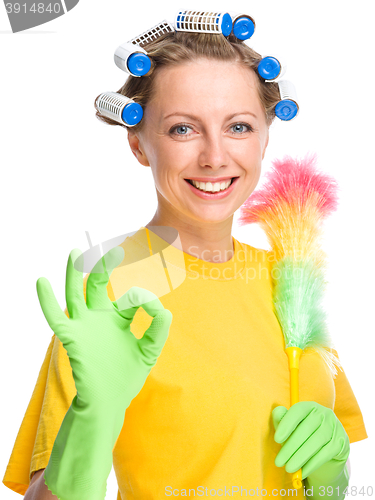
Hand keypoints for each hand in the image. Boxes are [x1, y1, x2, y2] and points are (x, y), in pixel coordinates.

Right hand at [36, 247, 172, 411]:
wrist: (108, 403)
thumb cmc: (126, 378)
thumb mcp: (148, 352)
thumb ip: (157, 331)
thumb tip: (163, 309)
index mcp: (119, 320)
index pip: (131, 297)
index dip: (146, 299)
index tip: (156, 310)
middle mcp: (100, 318)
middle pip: (98, 285)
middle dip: (103, 267)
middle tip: (112, 252)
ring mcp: (84, 326)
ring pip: (76, 293)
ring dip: (74, 273)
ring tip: (75, 252)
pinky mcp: (72, 337)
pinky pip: (56, 316)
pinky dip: (47, 300)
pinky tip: (42, 282)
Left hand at [272, 402, 349, 481]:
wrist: (324, 451)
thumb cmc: (302, 436)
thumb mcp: (291, 427)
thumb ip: (282, 419)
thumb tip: (277, 412)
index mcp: (310, 406)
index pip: (298, 411)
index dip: (287, 424)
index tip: (276, 439)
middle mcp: (325, 413)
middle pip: (306, 429)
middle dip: (290, 447)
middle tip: (278, 462)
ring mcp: (336, 427)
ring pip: (316, 442)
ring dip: (300, 457)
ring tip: (288, 469)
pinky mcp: (342, 443)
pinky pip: (325, 454)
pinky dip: (312, 464)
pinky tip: (302, 472)